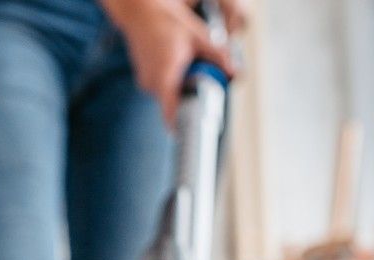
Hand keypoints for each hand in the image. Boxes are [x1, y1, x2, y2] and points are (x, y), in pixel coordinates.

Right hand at [100, 0, 241, 124]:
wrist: (139, 12)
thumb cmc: (166, 21)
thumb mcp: (198, 36)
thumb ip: (218, 56)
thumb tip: (234, 73)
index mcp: (165, 76)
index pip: (172, 112)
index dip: (183, 125)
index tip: (194, 133)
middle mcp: (152, 83)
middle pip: (177, 103)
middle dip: (193, 95)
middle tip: (203, 78)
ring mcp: (146, 82)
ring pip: (171, 94)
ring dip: (183, 85)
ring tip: (186, 61)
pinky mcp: (144, 79)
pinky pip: (164, 86)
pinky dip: (174, 79)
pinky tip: (176, 59)